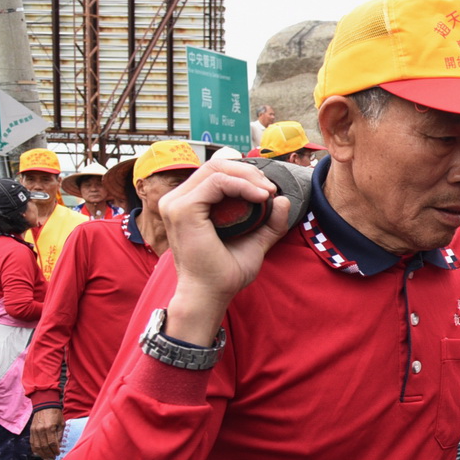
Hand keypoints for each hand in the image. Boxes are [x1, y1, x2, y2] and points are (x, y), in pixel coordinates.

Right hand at [30, 407, 63, 459]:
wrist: (45, 405)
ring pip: (37, 446)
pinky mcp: (31, 431)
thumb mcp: (61, 423)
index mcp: (49, 428)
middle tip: (52, 457)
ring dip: (42, 454)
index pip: (52, 443)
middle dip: (49, 454)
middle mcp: (40, 430)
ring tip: (47, 458)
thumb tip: (58, 445)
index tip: (58, 453)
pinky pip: (32, 443)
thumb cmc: (55, 414)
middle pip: (44, 446)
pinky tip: (39, 453)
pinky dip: (35, 449)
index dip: (55, 450)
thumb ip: (59, 435)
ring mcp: (34, 431)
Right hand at [161, 160, 291, 344]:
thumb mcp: (256, 241)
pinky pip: (216, 183)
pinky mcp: (182, 210)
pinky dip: (242, 185)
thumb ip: (271, 222)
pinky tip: (260, 197)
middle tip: (270, 190)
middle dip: (249, 173)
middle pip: (216, 165)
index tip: (268, 191)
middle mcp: (177, 199)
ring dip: (248, 177)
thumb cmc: (226, 271)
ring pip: (216, 169)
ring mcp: (175, 203)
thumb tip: (283, 199)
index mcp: (189, 203)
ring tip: (267, 193)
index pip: (216, 172)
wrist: (211, 294)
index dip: (245, 174)